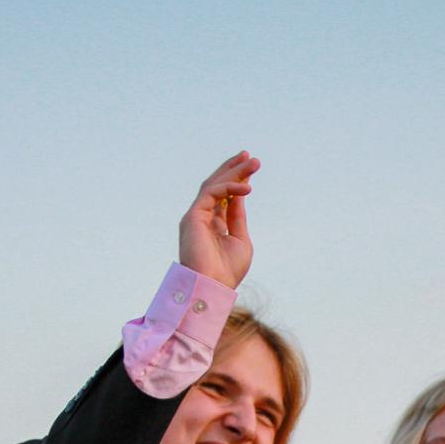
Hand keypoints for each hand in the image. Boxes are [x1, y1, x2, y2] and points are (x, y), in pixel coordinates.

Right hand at [178, 151, 260, 288]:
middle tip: (250, 156)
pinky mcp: (193, 216)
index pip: (224, 196)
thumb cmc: (226, 271)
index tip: (251, 167)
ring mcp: (196, 216)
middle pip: (217, 186)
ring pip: (213, 185)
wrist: (212, 287)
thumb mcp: (240, 239)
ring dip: (233, 171)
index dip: (237, 180)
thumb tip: (241, 194)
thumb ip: (238, 216)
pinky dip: (229, 187)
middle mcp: (202, 217)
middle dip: (233, 169)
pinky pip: (212, 193)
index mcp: (213, 224)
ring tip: (251, 161)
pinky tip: (246, 187)